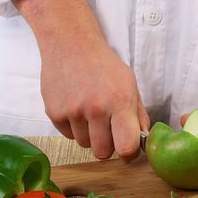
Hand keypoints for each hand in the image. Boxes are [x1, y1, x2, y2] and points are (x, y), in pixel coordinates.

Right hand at [15, 0, 148, 160]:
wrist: (70, 43)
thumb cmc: (104, 65)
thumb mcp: (129, 84)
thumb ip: (138, 114)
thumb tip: (142, 141)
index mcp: (120, 102)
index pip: (126, 146)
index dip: (129, 154)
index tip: (128, 150)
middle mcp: (96, 109)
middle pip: (103, 152)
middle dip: (108, 145)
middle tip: (107, 130)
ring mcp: (73, 112)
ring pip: (85, 144)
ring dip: (89, 135)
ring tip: (90, 112)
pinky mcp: (54, 113)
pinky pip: (68, 136)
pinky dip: (74, 127)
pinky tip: (76, 107)